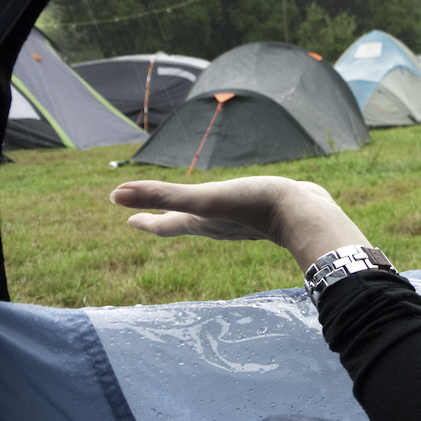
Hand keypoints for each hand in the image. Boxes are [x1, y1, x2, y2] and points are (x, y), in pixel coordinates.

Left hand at [110, 177, 371, 270]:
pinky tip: (239, 199)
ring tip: (194, 211)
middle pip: (186, 223)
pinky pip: (238, 208)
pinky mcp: (264, 210)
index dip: (146, 220)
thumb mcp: (204, 199)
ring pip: (212, 218)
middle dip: (166, 219)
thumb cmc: (254, 206)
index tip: (129, 219)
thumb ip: (163, 196)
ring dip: (197, 214)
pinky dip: (228, 204)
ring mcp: (242, 220)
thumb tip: (115, 196)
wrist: (305, 215)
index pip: (166, 224)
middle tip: (149, 217)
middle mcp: (219, 224)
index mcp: (202, 223)